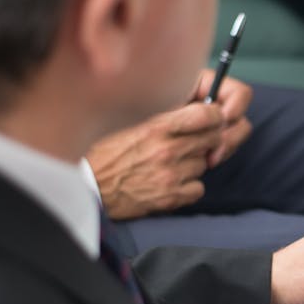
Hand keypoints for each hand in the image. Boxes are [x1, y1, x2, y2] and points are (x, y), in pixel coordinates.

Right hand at [86, 71, 252, 219]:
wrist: (89, 185)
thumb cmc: (107, 150)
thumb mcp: (131, 122)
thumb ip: (163, 115)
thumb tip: (191, 106)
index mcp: (157, 126)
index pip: (207, 115)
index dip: (214, 116)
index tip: (211, 119)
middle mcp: (167, 150)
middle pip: (212, 140)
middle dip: (206, 139)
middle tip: (191, 142)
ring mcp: (171, 175)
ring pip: (204, 164)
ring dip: (194, 163)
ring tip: (171, 163)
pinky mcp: (170, 197)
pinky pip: (198, 189)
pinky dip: (189, 186)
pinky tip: (172, 181)